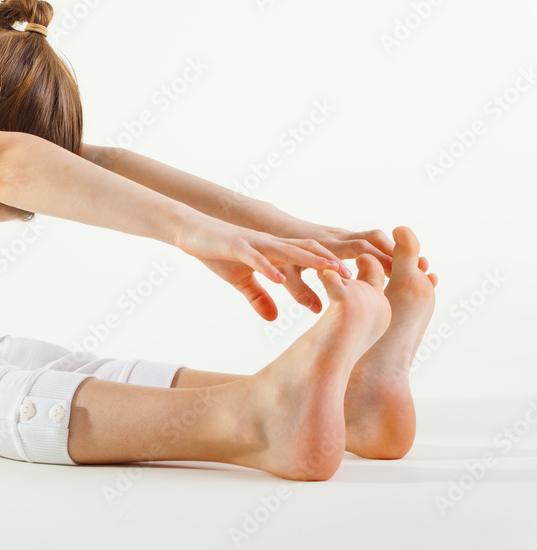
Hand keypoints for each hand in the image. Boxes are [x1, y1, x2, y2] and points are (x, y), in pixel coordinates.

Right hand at [175, 216, 349, 320]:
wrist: (191, 230)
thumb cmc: (217, 252)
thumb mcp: (239, 281)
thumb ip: (258, 297)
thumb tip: (273, 318)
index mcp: (275, 251)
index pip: (311, 256)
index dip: (334, 266)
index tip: (358, 280)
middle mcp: (270, 244)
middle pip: (309, 250)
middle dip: (335, 262)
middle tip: (359, 276)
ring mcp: (254, 244)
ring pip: (289, 250)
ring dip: (312, 260)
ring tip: (333, 271)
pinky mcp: (235, 246)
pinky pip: (255, 257)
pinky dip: (268, 267)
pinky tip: (280, 278)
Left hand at [273, 226, 430, 312]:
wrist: (270, 227)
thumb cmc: (276, 254)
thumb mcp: (286, 274)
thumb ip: (300, 292)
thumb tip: (318, 310)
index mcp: (324, 246)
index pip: (357, 248)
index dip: (377, 259)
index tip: (397, 273)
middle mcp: (335, 237)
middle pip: (372, 238)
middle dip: (394, 253)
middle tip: (417, 269)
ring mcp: (340, 235)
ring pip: (373, 237)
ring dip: (393, 250)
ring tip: (414, 268)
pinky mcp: (342, 237)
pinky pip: (368, 240)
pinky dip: (383, 250)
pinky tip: (396, 267)